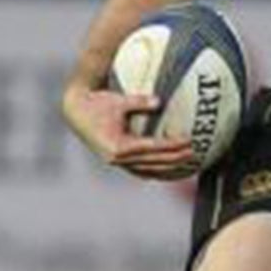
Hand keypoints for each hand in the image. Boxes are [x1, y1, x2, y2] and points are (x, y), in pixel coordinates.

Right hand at [62, 82, 197, 180]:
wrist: (75, 112)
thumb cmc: (97, 103)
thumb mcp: (118, 100)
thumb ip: (139, 102)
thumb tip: (159, 101)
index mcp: (118, 146)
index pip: (153, 148)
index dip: (173, 145)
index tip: (189, 141)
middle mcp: (117, 158)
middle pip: (153, 162)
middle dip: (176, 158)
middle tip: (195, 152)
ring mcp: (116, 162)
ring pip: (147, 169)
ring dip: (168, 167)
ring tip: (187, 163)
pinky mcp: (115, 161)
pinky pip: (138, 169)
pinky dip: (154, 169)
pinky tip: (168, 170)